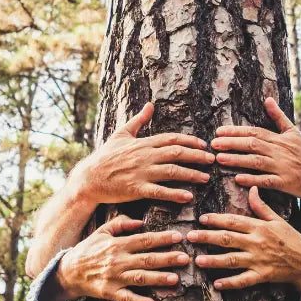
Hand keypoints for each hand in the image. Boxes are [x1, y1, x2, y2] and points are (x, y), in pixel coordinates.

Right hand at [51, 215, 189, 300]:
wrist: (68, 271)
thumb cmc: (88, 249)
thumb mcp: (101, 231)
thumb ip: (120, 223)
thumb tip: (140, 221)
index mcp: (117, 244)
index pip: (143, 240)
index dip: (162, 238)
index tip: (178, 237)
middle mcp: (117, 261)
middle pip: (146, 259)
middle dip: (167, 258)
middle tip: (185, 258)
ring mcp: (114, 278)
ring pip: (140, 278)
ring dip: (158, 279)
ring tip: (176, 279)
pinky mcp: (110, 292)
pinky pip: (126, 298)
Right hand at [72, 102, 213, 204]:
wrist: (89, 178)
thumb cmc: (105, 157)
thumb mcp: (121, 134)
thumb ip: (138, 120)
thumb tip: (150, 104)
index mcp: (143, 143)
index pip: (171, 139)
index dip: (190, 141)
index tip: (204, 145)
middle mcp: (144, 156)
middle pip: (176, 153)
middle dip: (197, 156)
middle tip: (212, 160)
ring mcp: (141, 173)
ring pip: (172, 171)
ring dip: (191, 174)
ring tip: (206, 178)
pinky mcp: (136, 189)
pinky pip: (160, 192)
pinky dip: (175, 194)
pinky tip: (188, 196)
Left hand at [188, 187, 300, 300]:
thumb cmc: (292, 239)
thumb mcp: (278, 219)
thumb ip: (261, 206)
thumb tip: (252, 188)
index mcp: (259, 227)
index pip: (234, 221)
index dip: (216, 219)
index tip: (201, 219)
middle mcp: (257, 242)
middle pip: (228, 239)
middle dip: (207, 237)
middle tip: (190, 237)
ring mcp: (259, 260)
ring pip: (232, 259)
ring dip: (214, 260)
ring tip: (198, 260)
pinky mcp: (262, 275)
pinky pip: (244, 280)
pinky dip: (230, 282)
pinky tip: (216, 283)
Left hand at [211, 97, 300, 202]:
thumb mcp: (293, 132)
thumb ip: (278, 116)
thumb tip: (267, 98)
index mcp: (279, 138)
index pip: (255, 132)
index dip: (236, 131)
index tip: (219, 131)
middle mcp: (279, 151)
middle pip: (253, 145)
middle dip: (232, 143)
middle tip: (213, 144)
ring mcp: (282, 167)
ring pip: (256, 162)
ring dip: (237, 160)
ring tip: (219, 159)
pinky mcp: (285, 183)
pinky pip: (267, 181)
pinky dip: (253, 180)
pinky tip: (238, 179)